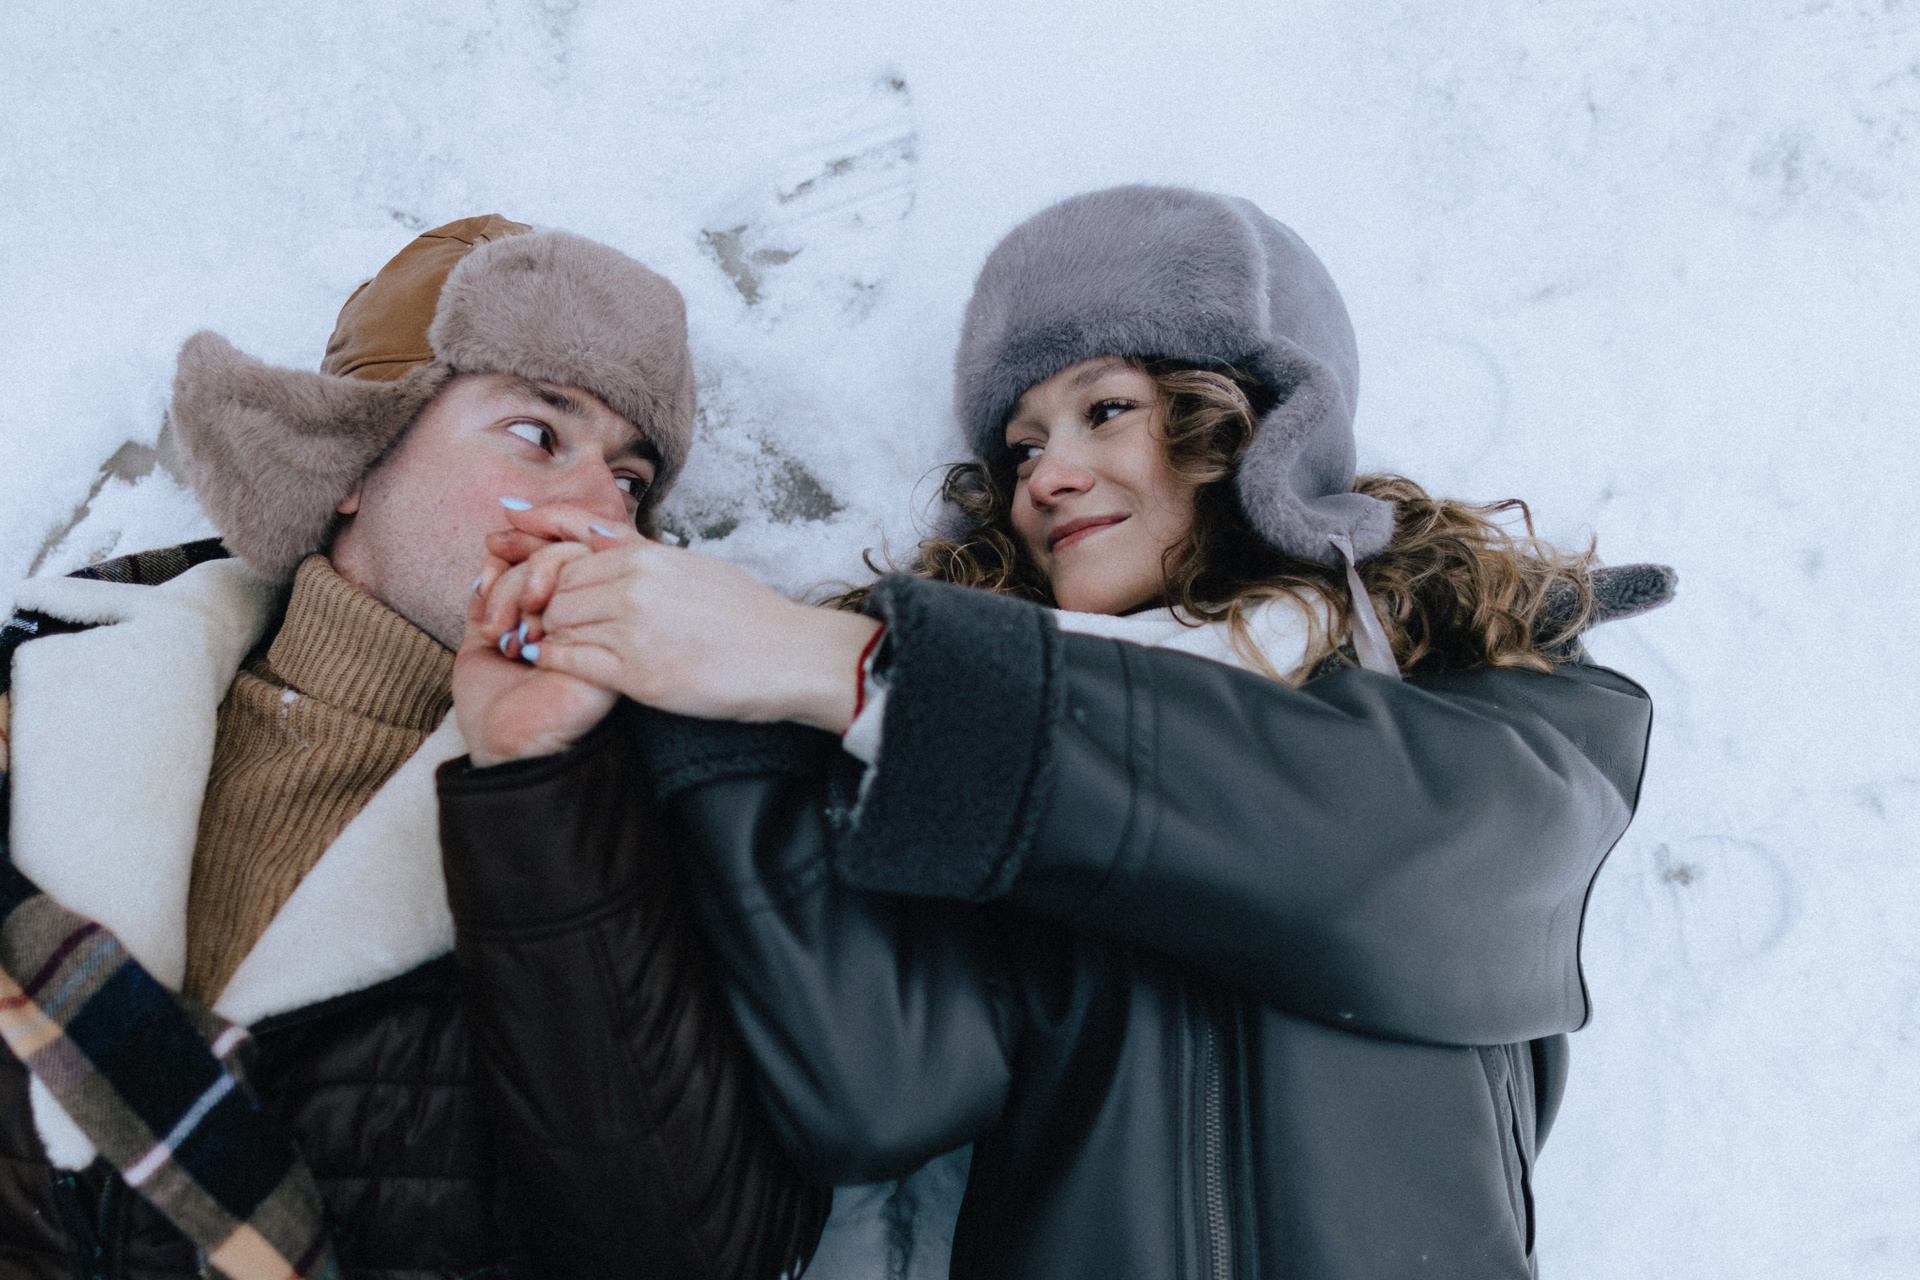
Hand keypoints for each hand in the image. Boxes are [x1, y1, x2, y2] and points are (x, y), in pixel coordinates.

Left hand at [453, 569, 616, 767]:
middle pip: (562, 557)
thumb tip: (495, 555)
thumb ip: (491, 597)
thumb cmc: (492, 704)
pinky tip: (525, 651)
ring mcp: (597, 631)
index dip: (520, 551)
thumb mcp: (481, 637)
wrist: (502, 749)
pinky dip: (542, 619)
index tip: (490, 561)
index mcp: (559, 610)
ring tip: (504, 636)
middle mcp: (582, 616)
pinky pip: (583, 607)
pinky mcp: (607, 650)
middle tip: (493, 620)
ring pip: (571, 573)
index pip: (551, 555)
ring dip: (522, 593)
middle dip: (516, 578)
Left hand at [474, 505, 880, 731]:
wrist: (789, 656)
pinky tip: (548, 664)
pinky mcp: (638, 674)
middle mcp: (633, 587)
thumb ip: (639, 550)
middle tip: (521, 620)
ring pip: (555, 624)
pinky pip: (570, 661)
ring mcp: (633, 630)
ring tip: (534, 642)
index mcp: (646, 557)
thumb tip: (595, 535)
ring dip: (540, 634)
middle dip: (535, 606)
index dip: (541, 575)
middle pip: (554, 590)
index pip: (566, 558)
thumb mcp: (692, 565)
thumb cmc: (746, 614)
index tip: (526, 588)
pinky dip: (550, 660)